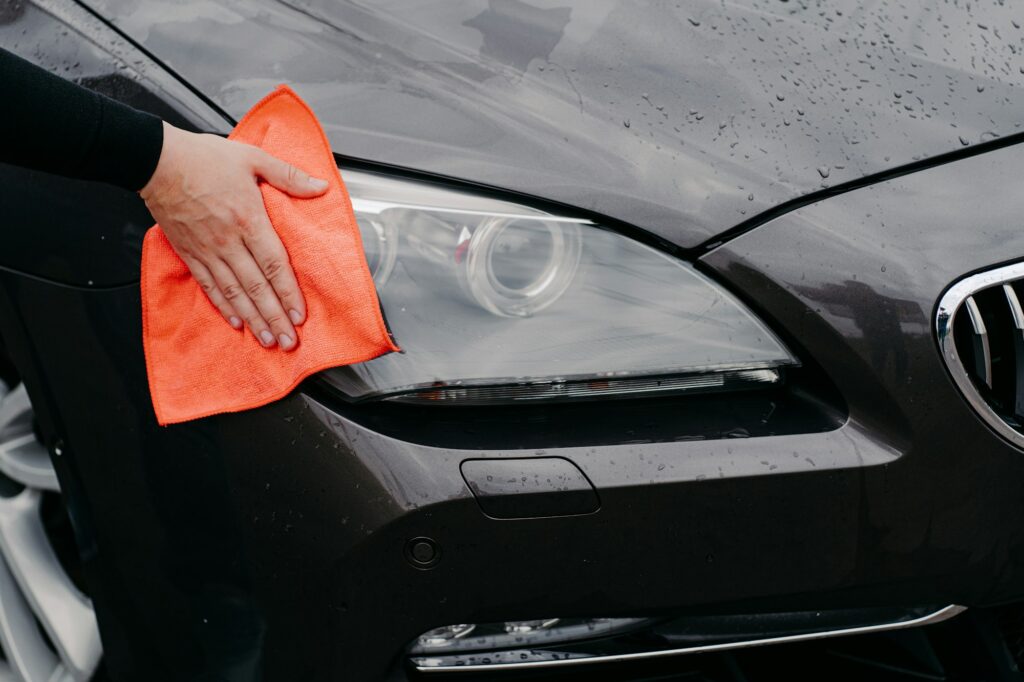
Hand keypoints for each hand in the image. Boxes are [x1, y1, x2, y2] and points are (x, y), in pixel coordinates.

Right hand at [140, 121, 328, 350]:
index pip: (274, 264)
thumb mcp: (252, 158)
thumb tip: (319, 186)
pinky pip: (209, 286)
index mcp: (248, 219)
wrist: (156, 161)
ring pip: (233, 292)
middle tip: (288, 341)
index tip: (300, 315)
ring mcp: (207, 250)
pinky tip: (235, 321)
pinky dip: (223, 306)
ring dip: (252, 319)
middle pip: (256, 286)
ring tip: (266, 339)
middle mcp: (228, 241)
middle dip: (274, 317)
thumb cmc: (202, 158)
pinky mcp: (189, 253)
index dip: (288, 293)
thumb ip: (288, 176)